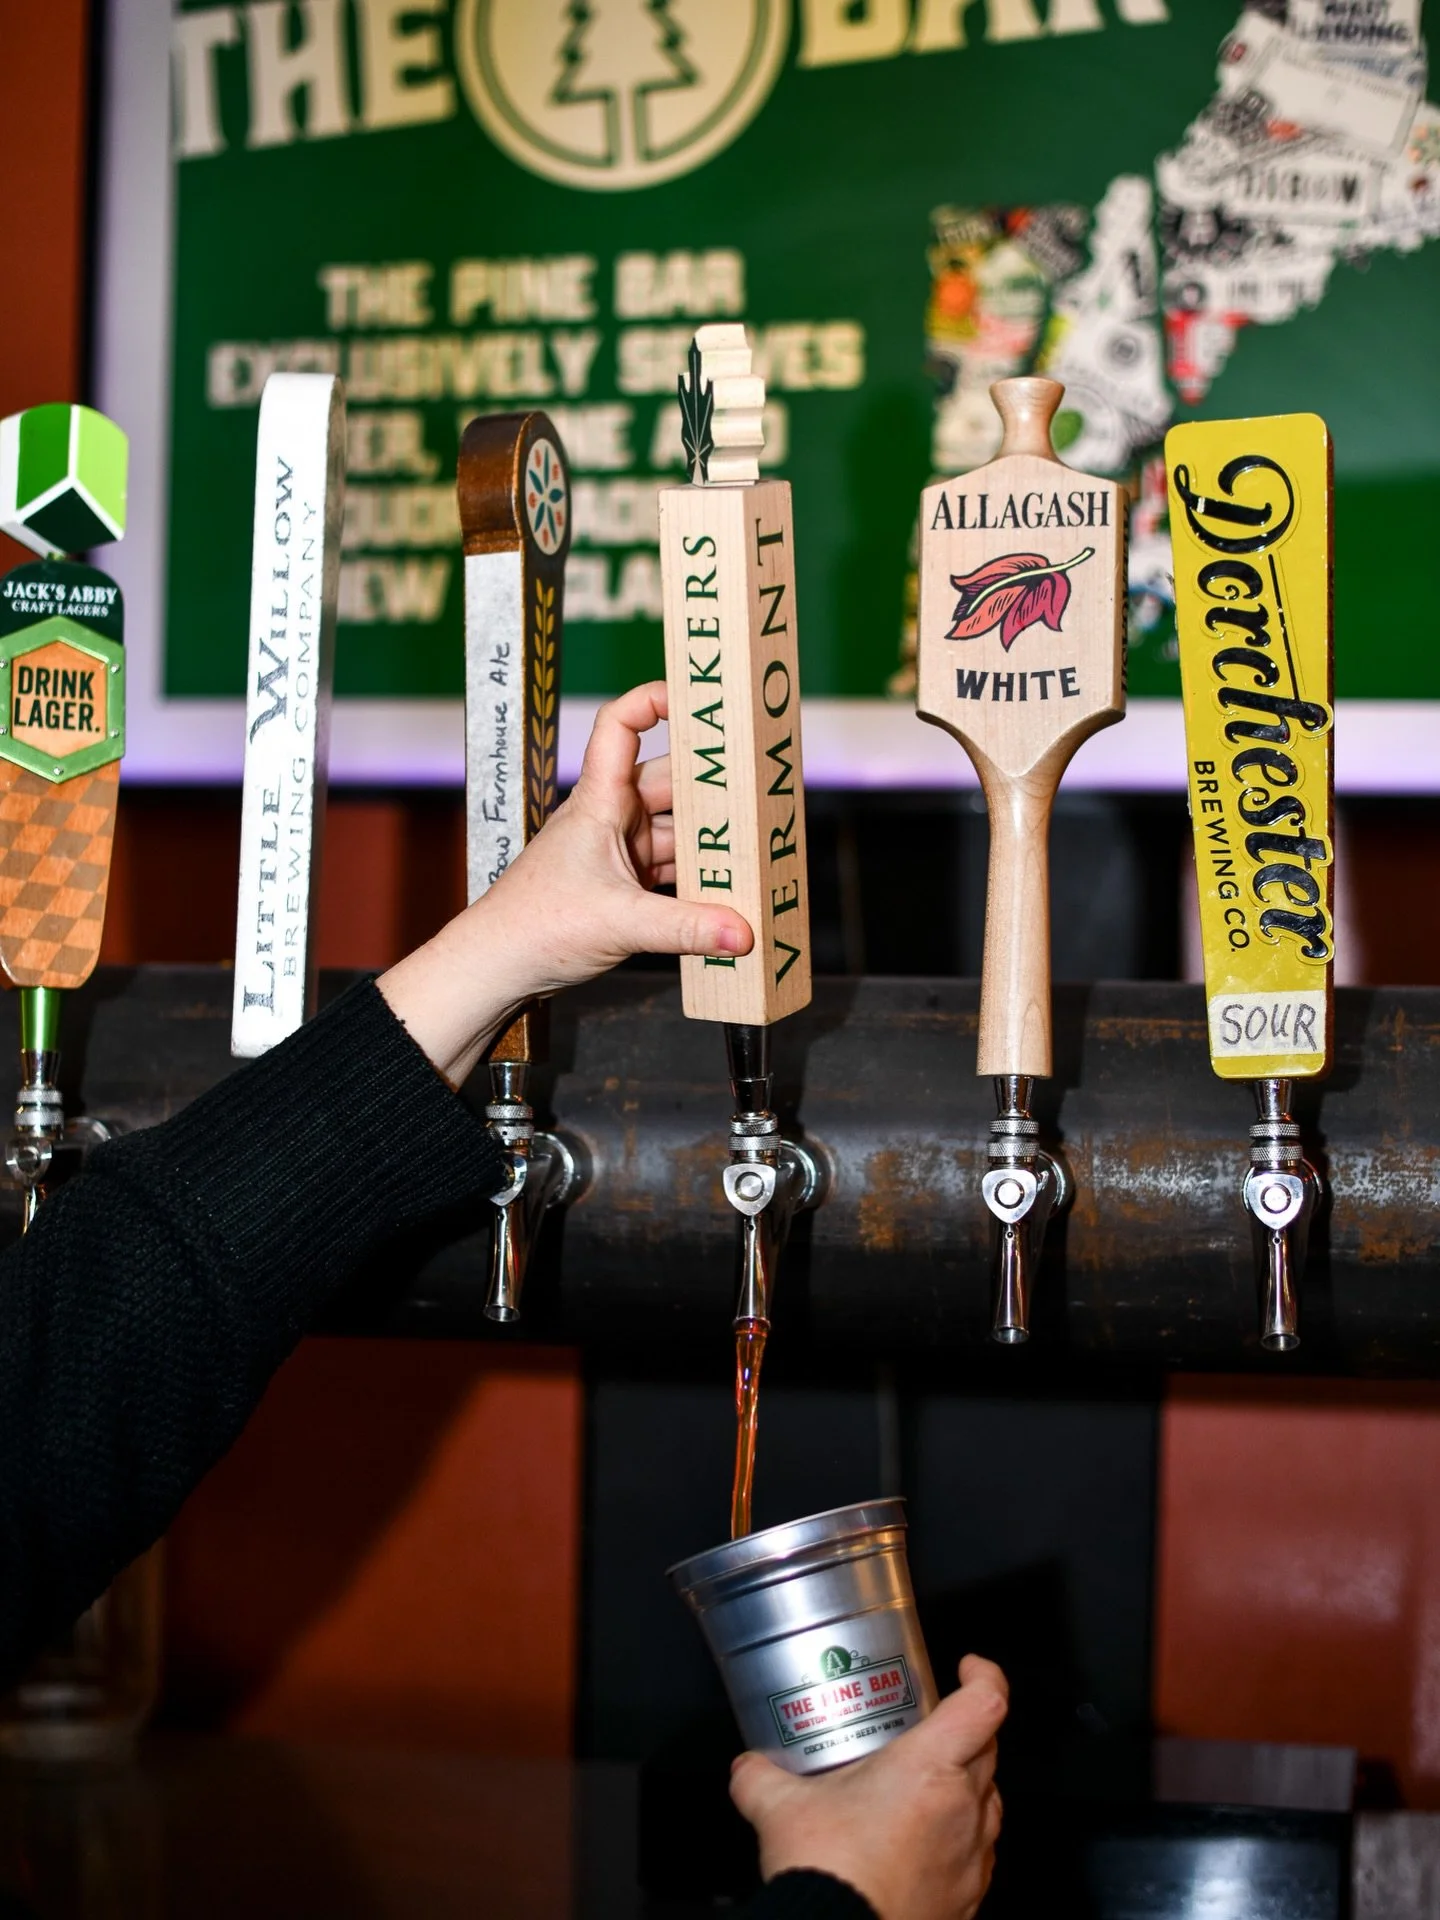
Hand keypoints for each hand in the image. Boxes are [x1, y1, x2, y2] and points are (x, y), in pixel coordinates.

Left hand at [378, 682, 752, 1082]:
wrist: (499, 967)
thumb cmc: (533, 926)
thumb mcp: (619, 923)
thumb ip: (685, 928)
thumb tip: (740, 933)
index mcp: (598, 802)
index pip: (620, 727)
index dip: (654, 702)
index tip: (698, 701)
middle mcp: (609, 818)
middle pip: (670, 783)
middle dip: (712, 787)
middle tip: (759, 786)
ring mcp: (618, 852)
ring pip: (676, 831)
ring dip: (710, 840)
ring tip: (756, 843)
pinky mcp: (624, 885)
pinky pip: (672, 868)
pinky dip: (699, 878)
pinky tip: (728, 888)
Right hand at [729, 1656, 1006, 1919]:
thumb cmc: (830, 1874)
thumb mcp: (780, 1810)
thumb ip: (760, 1777)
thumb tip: (749, 1769)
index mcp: (930, 1770)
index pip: (985, 1704)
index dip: (984, 1676)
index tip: (968, 1667)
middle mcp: (963, 1811)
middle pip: (990, 1750)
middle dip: (967, 1731)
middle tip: (930, 1728)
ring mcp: (971, 1860)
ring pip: (988, 1805)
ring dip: (966, 1788)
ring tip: (924, 1788)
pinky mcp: (968, 1900)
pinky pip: (977, 1856)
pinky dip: (957, 1840)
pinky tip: (919, 1845)